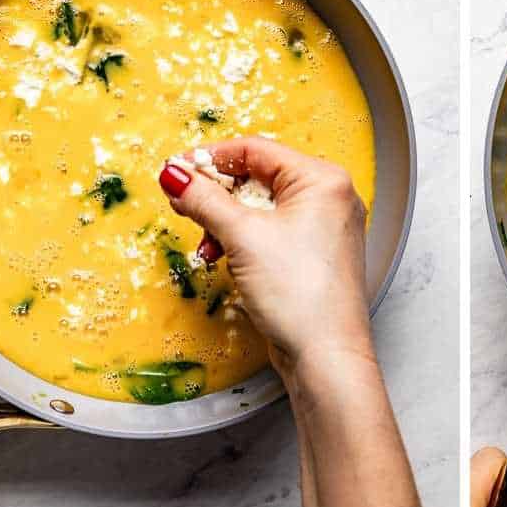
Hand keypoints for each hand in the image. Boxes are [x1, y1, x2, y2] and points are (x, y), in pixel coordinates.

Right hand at [158, 137, 372, 376]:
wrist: (325, 356)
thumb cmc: (301, 295)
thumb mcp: (242, 237)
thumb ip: (205, 200)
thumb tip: (176, 174)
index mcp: (323, 179)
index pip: (256, 150)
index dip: (211, 159)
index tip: (177, 171)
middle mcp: (330, 198)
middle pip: (258, 178)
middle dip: (218, 196)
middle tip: (185, 207)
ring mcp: (325, 228)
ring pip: (261, 208)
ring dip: (227, 223)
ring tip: (208, 246)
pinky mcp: (314, 255)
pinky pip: (271, 233)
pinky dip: (244, 242)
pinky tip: (228, 260)